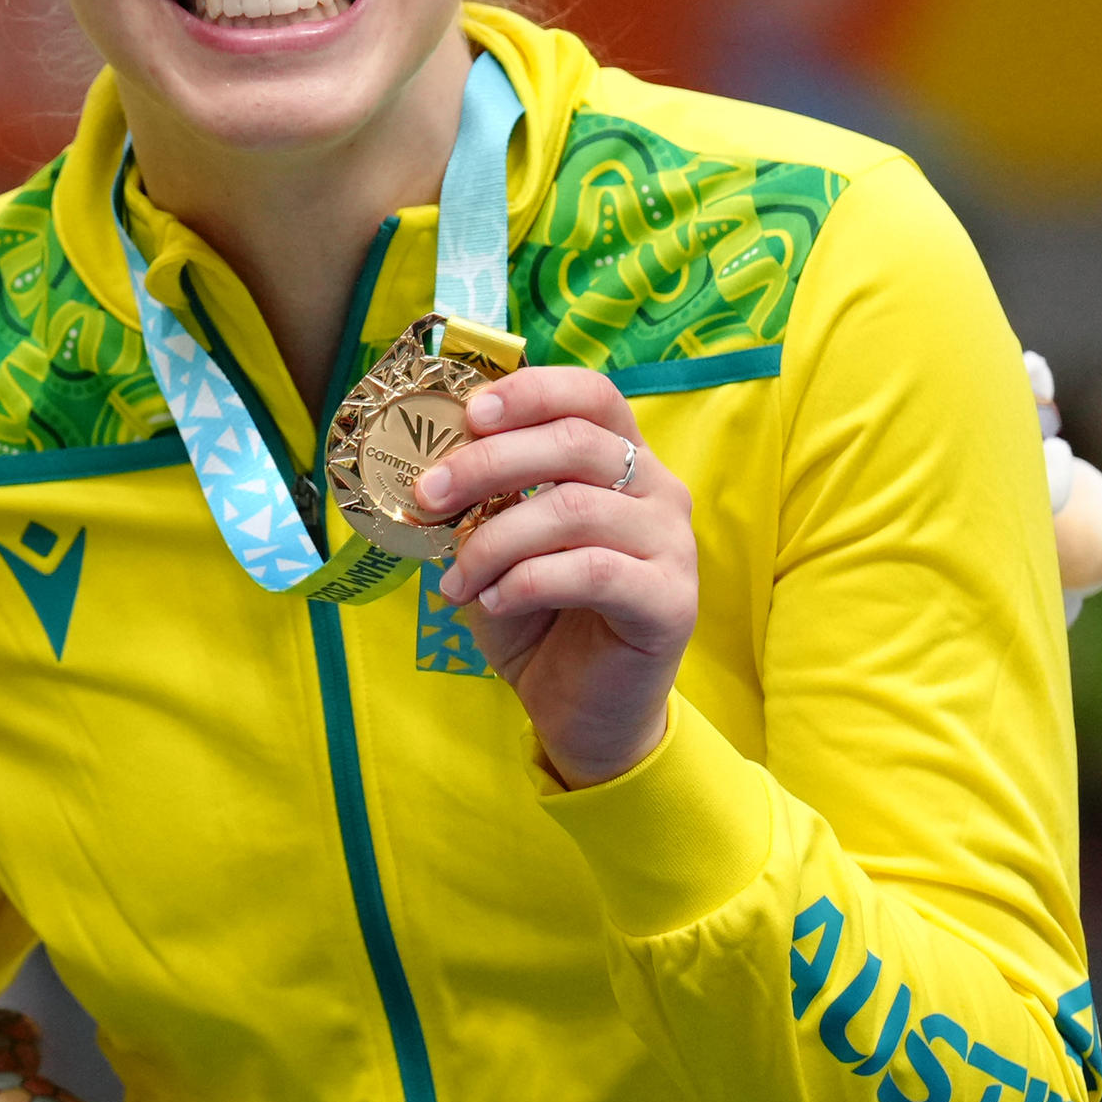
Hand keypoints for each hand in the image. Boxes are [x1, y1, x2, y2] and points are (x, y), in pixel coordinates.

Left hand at [421, 367, 697, 789]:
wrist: (582, 709)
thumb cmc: (539, 617)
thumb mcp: (500, 546)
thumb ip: (483, 501)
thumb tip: (427, 466)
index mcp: (622, 461)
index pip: (592, 395)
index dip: (531, 392)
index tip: (468, 413)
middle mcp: (659, 492)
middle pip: (574, 443)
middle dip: (486, 463)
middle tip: (428, 497)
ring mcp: (673, 545)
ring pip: (574, 509)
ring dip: (494, 541)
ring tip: (456, 581)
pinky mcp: (672, 601)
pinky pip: (594, 570)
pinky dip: (528, 581)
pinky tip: (494, 602)